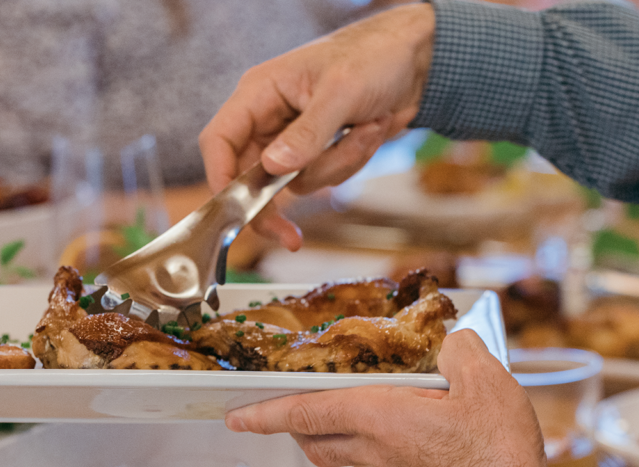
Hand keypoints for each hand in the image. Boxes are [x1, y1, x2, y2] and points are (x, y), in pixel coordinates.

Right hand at [199, 3, 434, 250]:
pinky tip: (372, 128)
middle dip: (278, 202)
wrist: (418, 61)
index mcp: (260, 93)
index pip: (219, 141)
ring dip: (336, 165)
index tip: (236, 211)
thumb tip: (273, 167)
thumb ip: (306, 133)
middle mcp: (269, 118)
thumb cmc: (374, 56)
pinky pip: (323, 177)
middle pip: (250, 177)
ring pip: (295, 182)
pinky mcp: (318, 151)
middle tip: (290, 237)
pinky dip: (351, 160)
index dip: (221, 178)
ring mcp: (293, 138)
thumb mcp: (340, 91)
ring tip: (368, 127)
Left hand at [224, 330, 579, 466]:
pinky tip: (397, 420)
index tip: (235, 417)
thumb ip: (459, 350)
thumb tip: (450, 339)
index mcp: (379, 418)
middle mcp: (377, 446)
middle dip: (288, 424)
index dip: (266, 412)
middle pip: (314, 438)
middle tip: (275, 410)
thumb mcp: (485, 382)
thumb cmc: (497, 455)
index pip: (306, 411)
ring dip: (325, 432)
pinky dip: (367, 437)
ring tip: (331, 408)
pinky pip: (374, 455)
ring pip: (341, 450)